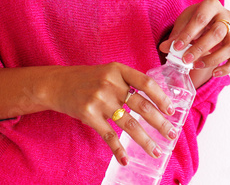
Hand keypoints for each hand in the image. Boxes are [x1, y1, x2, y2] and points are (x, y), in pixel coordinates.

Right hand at [44, 63, 177, 166]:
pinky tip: (126, 160)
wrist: (57, 84)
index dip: (161, 98)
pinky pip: (109, 135)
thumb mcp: (109, 72)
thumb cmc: (88, 79)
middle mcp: (110, 84)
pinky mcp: (89, 115)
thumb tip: (155, 101)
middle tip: (172, 135)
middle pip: (142, 106)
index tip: (171, 111)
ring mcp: (99, 100)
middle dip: (160, 123)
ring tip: (156, 151)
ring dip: (145, 141)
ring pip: (129, 124)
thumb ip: (128, 82)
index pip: (146, 83)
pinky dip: (118, 150)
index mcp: (118, 70)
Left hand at [158, 0, 229, 85]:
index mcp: (212, 5)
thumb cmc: (195, 21)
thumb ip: (176, 35)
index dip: (188, 34)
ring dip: (213, 59)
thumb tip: (165, 47)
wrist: (207, 22)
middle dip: (200, 48)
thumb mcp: (183, 22)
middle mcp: (226, 16)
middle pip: (218, 32)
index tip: (176, 47)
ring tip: (196, 65)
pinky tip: (215, 73)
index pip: (201, 19)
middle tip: (185, 59)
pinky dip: (227, 68)